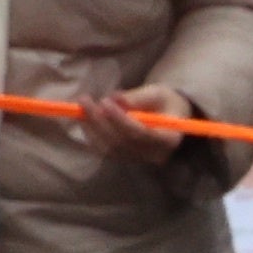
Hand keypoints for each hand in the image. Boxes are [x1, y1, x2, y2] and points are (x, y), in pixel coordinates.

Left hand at [78, 81, 200, 158]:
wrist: (170, 118)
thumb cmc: (165, 103)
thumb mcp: (156, 94)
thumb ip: (137, 97)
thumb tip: (114, 98)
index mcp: (168, 138)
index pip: (141, 134)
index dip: (120, 119)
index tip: (105, 102)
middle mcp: (154, 154)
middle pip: (122, 142)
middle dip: (100, 121)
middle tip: (85, 101)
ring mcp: (138, 159)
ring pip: (110, 148)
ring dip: (91, 128)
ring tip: (82, 107)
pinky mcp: (126, 159)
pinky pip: (104, 151)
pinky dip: (91, 135)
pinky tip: (84, 119)